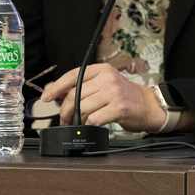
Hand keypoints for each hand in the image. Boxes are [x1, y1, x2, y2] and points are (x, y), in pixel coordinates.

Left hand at [40, 64, 163, 132]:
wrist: (148, 105)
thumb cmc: (124, 97)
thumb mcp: (105, 85)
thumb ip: (84, 88)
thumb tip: (59, 96)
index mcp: (102, 69)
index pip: (74, 75)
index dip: (56, 86)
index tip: (46, 96)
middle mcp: (108, 78)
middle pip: (75, 95)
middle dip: (64, 111)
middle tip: (63, 120)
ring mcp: (114, 92)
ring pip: (82, 108)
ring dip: (75, 120)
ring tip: (78, 124)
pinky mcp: (119, 108)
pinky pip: (93, 119)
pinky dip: (88, 125)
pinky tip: (91, 125)